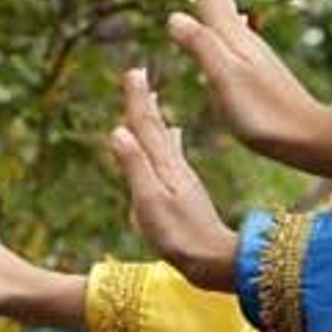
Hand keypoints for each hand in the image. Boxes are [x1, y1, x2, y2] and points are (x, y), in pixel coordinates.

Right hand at [110, 69, 238, 290]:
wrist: (213, 261)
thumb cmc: (179, 237)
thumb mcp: (150, 202)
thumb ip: (136, 167)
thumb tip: (118, 130)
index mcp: (164, 166)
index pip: (146, 126)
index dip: (137, 99)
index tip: (133, 71)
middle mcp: (174, 167)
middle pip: (155, 127)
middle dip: (144, 102)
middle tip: (137, 74)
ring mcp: (181, 178)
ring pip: (165, 139)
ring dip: (156, 117)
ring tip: (152, 97)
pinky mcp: (186, 190)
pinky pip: (174, 154)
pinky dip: (170, 140)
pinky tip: (175, 134)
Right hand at [167, 0, 326, 161]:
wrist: (305, 137)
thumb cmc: (262, 113)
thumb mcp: (224, 81)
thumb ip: (202, 47)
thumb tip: (174, 16)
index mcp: (232, 41)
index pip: (213, 0)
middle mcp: (245, 42)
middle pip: (225, 0)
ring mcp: (255, 55)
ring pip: (233, 14)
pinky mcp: (261, 71)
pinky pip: (240, 33)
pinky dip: (233, 19)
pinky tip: (238, 23)